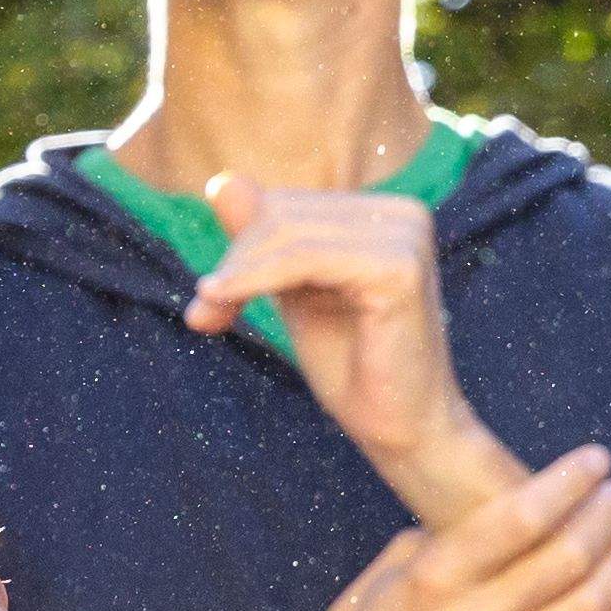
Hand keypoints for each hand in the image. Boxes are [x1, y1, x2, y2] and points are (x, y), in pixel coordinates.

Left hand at [188, 174, 522, 525]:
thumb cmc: (353, 365)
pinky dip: (254, 279)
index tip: (208, 298)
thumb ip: (263, 239)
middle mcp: (402, 213)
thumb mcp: (294, 292)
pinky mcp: (399, 268)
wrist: (404, 429)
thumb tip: (220, 180)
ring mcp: (406, 236)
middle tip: (204, 314)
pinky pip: (302, 258)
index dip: (239, 249)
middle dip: (234, 264)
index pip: (283, 204)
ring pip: (284, 232)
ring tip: (210, 316)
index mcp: (383, 213)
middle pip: (279, 213)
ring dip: (237, 276)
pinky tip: (221, 301)